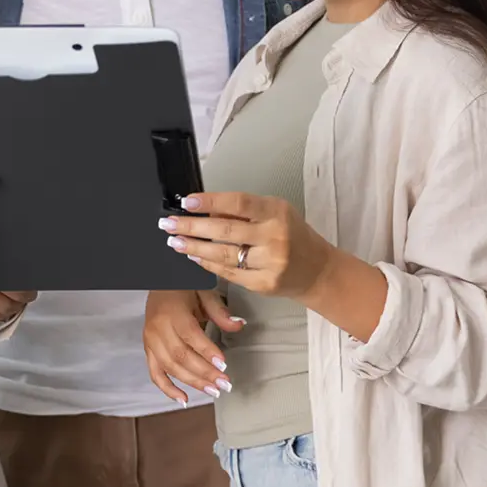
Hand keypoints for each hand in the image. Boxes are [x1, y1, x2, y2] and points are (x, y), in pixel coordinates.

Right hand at [144, 289, 244, 406]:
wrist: (160, 282)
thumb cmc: (184, 288)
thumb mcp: (204, 293)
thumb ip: (220, 311)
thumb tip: (239, 325)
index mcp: (172, 311)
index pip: (190, 335)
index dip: (207, 352)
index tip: (224, 365)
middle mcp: (158, 328)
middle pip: (180, 355)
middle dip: (204, 373)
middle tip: (225, 384)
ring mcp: (150, 340)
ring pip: (170, 367)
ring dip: (192, 382)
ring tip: (213, 391)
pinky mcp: (147, 349)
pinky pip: (155, 373)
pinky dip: (167, 388)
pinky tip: (183, 399)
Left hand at [158, 192, 334, 298]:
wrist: (318, 270)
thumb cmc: (293, 235)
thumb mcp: (275, 213)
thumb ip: (245, 211)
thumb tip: (205, 208)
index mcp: (276, 212)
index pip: (238, 203)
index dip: (210, 201)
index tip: (187, 202)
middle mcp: (274, 237)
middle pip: (225, 230)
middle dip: (192, 227)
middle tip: (168, 224)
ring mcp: (270, 263)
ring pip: (223, 254)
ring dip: (194, 248)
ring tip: (175, 242)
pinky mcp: (264, 284)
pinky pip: (229, 273)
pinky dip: (208, 265)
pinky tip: (194, 257)